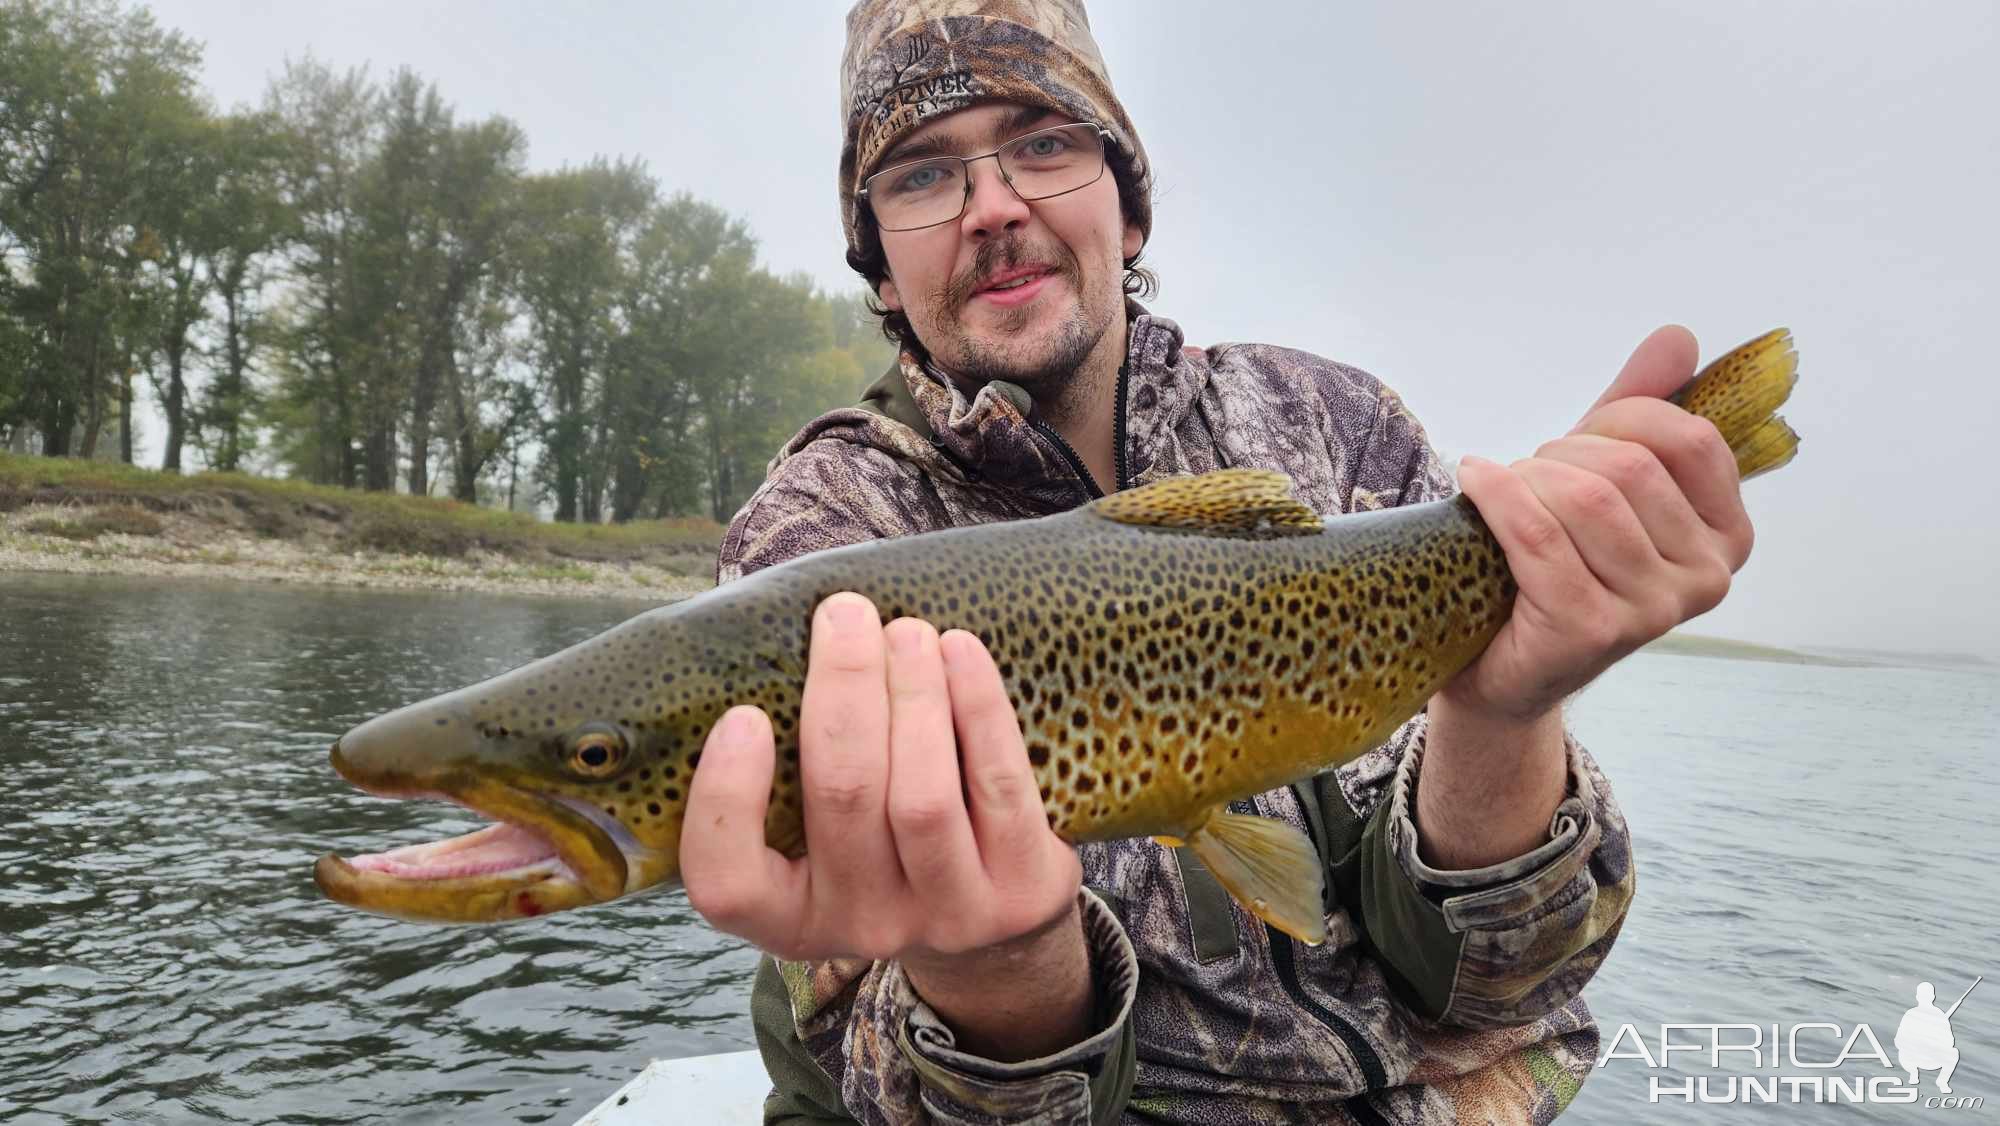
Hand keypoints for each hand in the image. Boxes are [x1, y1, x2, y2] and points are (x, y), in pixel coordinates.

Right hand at [681, 591, 1081, 965]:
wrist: (994, 925)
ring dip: (912, 694)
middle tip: (844, 614)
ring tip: (905, 630)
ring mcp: (947, 917)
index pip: (726, 880)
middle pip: (843, 797)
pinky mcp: (1020, 892)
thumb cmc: (881, 844)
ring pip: (922, 796)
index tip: (743, 714)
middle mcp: (861, 924)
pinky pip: (998, 786)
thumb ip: (788, 766)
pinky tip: (961, 649)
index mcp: (787, 916)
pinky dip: (979, 708)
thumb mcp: (819, 839)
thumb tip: (787, 640)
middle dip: (844, 687)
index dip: (727, 798)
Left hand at [1449, 325, 1754, 722]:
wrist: (1500, 661)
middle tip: (1527, 473)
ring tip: (1502, 490)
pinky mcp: (1590, 631)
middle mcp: (1707, 579)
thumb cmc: (1556, 560)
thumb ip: (1642, 408)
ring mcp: (1653, 612)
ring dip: (1526, 478)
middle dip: (1562, 453)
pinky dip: (1496, 496)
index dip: (1622, 419)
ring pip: (1586, 498)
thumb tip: (1678, 337)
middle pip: (1630, 468)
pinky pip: (1538, 536)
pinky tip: (1473, 483)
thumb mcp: (1603, 475)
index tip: (1578, 436)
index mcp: (1728, 536)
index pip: (1691, 439)